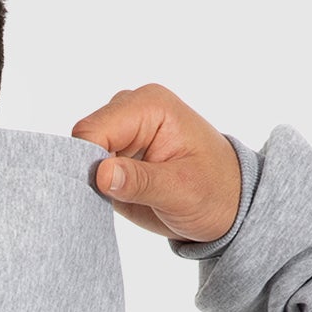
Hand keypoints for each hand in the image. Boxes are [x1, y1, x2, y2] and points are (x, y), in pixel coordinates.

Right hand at [71, 84, 241, 245]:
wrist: (228, 204)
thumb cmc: (214, 191)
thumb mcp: (180, 191)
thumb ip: (139, 181)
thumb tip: (100, 174)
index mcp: (148, 106)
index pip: (93, 129)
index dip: (88, 162)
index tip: (100, 190)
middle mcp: (131, 112)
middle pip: (84, 140)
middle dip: (90, 172)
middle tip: (115, 198)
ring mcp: (123, 133)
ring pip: (82, 155)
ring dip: (92, 181)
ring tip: (122, 198)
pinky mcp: (118, 155)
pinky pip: (90, 168)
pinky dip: (95, 187)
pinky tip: (117, 199)